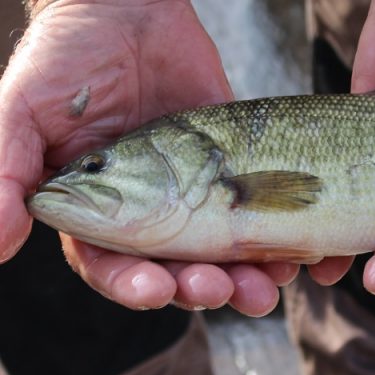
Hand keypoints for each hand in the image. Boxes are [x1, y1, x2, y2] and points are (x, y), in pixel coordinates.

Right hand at [0, 0, 298, 314]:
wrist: (129, 10)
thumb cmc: (67, 57)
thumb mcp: (23, 110)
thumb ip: (5, 170)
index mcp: (97, 209)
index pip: (112, 264)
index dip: (131, 284)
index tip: (155, 289)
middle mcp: (149, 210)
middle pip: (174, 269)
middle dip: (195, 287)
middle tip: (218, 290)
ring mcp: (195, 192)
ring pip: (220, 252)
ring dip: (240, 279)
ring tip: (261, 290)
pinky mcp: (235, 170)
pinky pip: (258, 212)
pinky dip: (274, 241)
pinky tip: (289, 257)